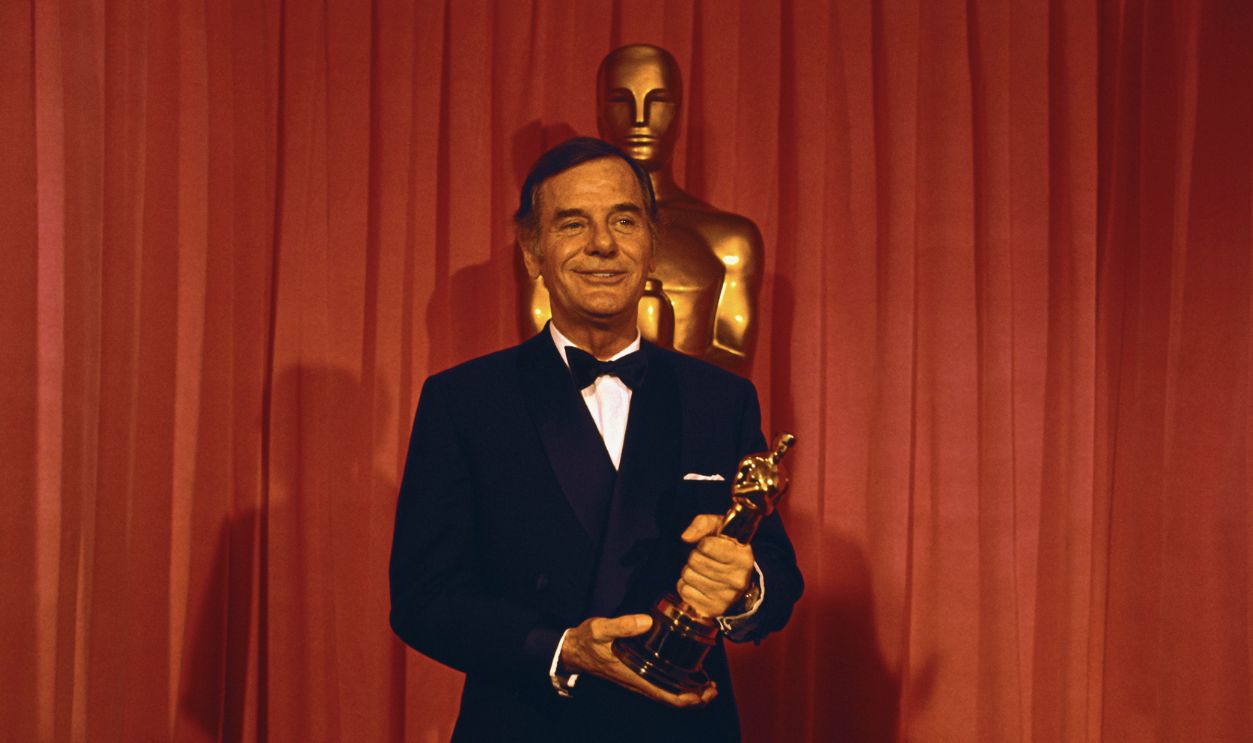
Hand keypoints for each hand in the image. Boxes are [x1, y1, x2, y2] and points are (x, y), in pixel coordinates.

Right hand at [560, 614, 716, 706]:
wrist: (572, 650)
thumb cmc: (585, 642)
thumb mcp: (600, 629)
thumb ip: (622, 625)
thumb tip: (646, 621)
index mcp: (634, 676)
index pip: (666, 696)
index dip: (689, 699)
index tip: (705, 692)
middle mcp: (639, 683)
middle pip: (672, 700)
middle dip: (696, 698)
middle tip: (713, 686)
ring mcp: (639, 680)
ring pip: (669, 695)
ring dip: (690, 693)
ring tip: (707, 683)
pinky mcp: (638, 674)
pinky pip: (662, 686)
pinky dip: (679, 685)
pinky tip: (687, 673)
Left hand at [677, 514, 754, 616]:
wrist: (738, 580)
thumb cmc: (725, 550)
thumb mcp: (720, 528)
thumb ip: (703, 523)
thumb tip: (686, 537)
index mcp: (743, 558)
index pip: (707, 546)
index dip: (703, 543)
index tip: (709, 545)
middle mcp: (737, 580)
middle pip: (694, 560)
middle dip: (695, 556)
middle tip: (705, 559)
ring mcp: (726, 597)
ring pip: (687, 575)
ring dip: (690, 570)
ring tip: (702, 571)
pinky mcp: (712, 609)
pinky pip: (684, 590)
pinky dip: (686, 585)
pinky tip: (698, 583)